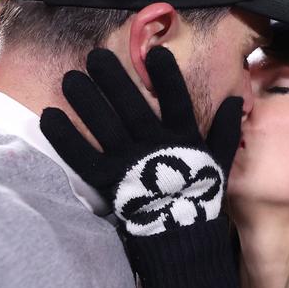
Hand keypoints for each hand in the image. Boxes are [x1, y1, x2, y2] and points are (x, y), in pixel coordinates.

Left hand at [40, 47, 242, 235]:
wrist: (180, 234)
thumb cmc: (198, 190)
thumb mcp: (219, 159)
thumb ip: (226, 129)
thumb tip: (237, 100)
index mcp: (184, 138)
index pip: (178, 102)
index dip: (168, 78)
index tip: (157, 53)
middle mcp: (155, 147)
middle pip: (133, 108)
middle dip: (114, 81)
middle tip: (95, 55)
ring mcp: (130, 164)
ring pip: (106, 128)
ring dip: (87, 102)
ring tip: (70, 78)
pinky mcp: (108, 182)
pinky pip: (84, 157)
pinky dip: (66, 138)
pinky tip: (50, 116)